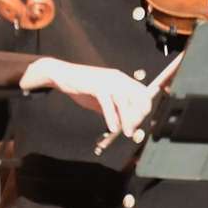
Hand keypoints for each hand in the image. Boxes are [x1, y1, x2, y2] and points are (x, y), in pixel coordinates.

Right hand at [39, 60, 155, 138]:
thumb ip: (115, 110)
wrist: (63, 75)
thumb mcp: (103, 100)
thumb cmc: (84, 88)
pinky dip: (112, 117)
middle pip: (136, 97)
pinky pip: (108, 103)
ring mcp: (107, 80)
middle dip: (137, 116)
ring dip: (127, 119)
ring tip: (126, 132)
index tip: (139, 122)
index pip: (143, 92)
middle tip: (131, 130)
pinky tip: (112, 128)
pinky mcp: (96, 85)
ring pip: (124, 101)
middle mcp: (118, 78)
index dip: (144, 108)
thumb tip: (126, 125)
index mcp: (122, 79)